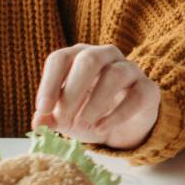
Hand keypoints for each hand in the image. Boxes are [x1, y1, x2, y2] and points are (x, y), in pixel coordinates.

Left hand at [32, 44, 160, 150]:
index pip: (60, 58)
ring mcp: (129, 69)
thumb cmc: (88, 113)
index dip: (49, 83)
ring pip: (115, 75)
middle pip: (88, 60)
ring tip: (84, 126)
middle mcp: (104, 55)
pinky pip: (136, 96)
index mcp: (78, 56)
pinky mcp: (147, 88)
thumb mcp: (66, 117)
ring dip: (95, 103)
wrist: (123, 126)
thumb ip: (50, 117)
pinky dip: (117, 114)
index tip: (43, 109)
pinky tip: (101, 129)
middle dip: (73, 91)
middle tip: (63, 120)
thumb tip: (37, 123)